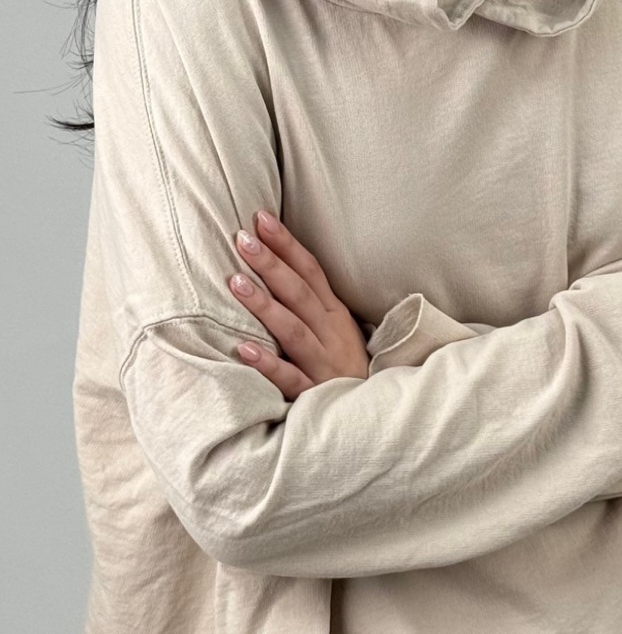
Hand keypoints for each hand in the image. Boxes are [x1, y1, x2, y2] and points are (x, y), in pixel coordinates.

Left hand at [227, 210, 369, 396]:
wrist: (373, 415)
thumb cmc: (343, 367)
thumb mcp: (335, 329)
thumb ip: (308, 302)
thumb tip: (271, 264)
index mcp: (335, 314)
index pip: (311, 271)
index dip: (286, 244)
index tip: (260, 218)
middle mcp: (331, 334)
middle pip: (300, 294)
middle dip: (272, 265)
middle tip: (242, 239)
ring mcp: (324, 364)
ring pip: (294, 331)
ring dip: (265, 306)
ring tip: (236, 283)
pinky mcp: (315, 395)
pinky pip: (291, 379)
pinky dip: (269, 364)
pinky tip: (244, 349)